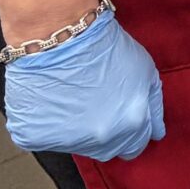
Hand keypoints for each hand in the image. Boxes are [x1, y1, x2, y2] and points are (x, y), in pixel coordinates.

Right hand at [3, 7, 164, 162]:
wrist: (64, 37)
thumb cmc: (107, 48)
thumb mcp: (146, 71)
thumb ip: (153, 106)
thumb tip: (156, 133)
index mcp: (131, 123)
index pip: (135, 146)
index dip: (131, 132)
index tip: (122, 117)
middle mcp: (100, 138)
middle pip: (107, 151)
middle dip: (108, 134)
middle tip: (99, 106)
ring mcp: (65, 141)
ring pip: (76, 145)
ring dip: (78, 130)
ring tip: (75, 98)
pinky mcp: (33, 137)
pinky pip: (43, 138)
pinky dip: (48, 124)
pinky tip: (52, 101)